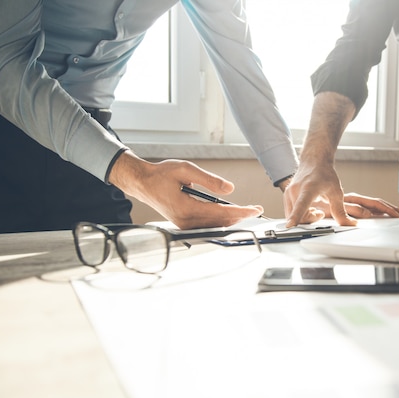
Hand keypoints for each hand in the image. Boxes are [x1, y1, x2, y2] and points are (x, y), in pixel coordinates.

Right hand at [109, 151, 263, 228]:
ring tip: (247, 212)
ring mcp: (184, 225)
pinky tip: (230, 215)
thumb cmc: (161, 175)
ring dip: (232, 220)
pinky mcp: (184, 224)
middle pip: (220, 222)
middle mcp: (186, 221)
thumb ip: (209, 180)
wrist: (142, 182)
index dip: (241, 211)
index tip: (254, 209)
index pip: (221, 213)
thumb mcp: (186, 170)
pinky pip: (207, 225)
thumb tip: (230, 189)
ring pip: (215, 226)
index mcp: (186, 208)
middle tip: (256, 210)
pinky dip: (221, 221)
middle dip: (240, 216)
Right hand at [283, 160, 398, 227]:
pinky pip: (291, 213)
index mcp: (308, 189)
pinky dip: (300, 214)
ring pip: (293, 217)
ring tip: (315, 210)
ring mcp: (288, 194)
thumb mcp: (336, 193)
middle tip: (320, 213)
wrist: (314, 162)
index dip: (296, 217)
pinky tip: (308, 208)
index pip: (301, 206)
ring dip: (305, 218)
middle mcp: (295, 191)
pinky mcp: (286, 196)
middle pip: (299, 217)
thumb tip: (349, 224)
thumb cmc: (324, 174)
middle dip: (310, 221)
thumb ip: (340, 211)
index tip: (290, 225)